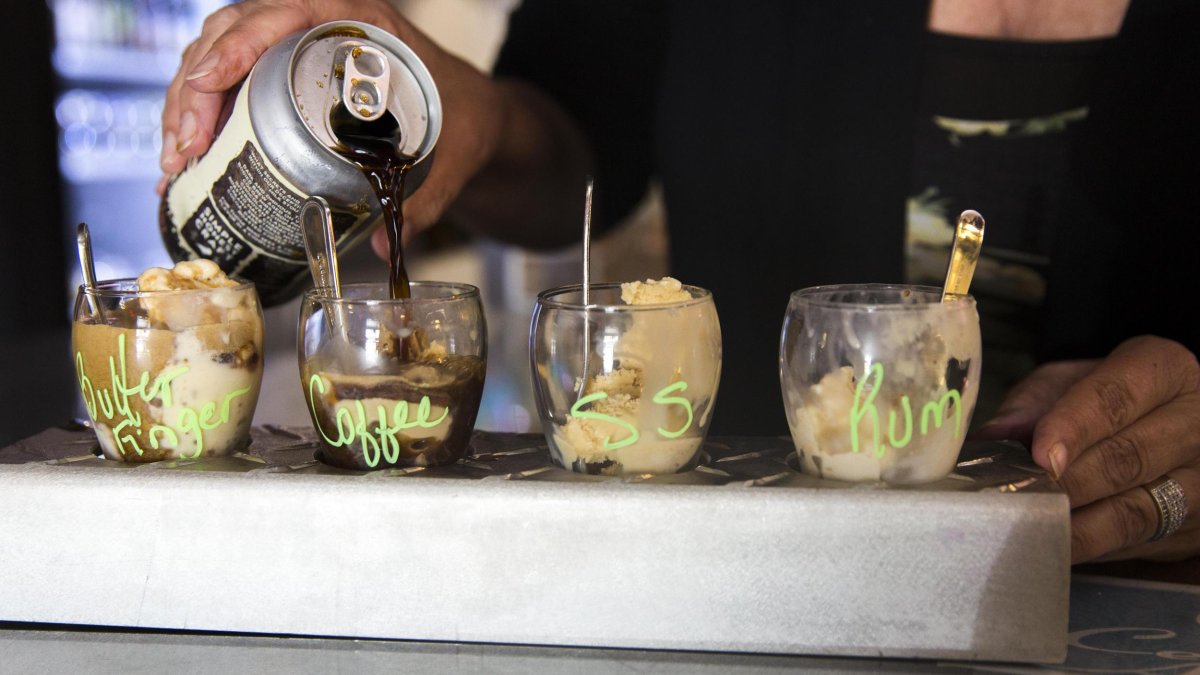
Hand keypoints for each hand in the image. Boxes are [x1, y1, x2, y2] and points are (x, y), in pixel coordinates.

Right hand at [159, 0, 504, 244]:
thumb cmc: (465, 119)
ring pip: (219, 52)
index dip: (239, 44)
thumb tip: (385, 246)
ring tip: (176, 162)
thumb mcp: (451, 157)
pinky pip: (230, 76)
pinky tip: (187, 159)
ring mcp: (298, 40)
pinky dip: (202, 113)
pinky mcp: (284, 67)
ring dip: (187, 103)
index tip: (207, 85)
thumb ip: (425, 200)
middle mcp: (323, 21)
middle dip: (196, 90)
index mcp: (363, 22)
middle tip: (183, 150)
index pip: (285, 12)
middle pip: (234, 32)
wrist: (474, 113)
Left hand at [975, 336, 1199, 562]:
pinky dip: (1090, 548)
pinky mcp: (1195, 530)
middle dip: (1066, 483)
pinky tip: (1052, 546)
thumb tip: (989, 440)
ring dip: (1075, 526)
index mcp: (1164, 370)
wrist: (1161, 423)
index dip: (1072, 428)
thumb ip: (1031, 406)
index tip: (1039, 455)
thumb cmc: (1103, 400)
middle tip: (1018, 498)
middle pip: (1126, 460)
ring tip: (1027, 528)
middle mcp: (1196, 424)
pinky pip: (1138, 545)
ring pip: (1136, 513)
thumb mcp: (1067, 383)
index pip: (1114, 399)